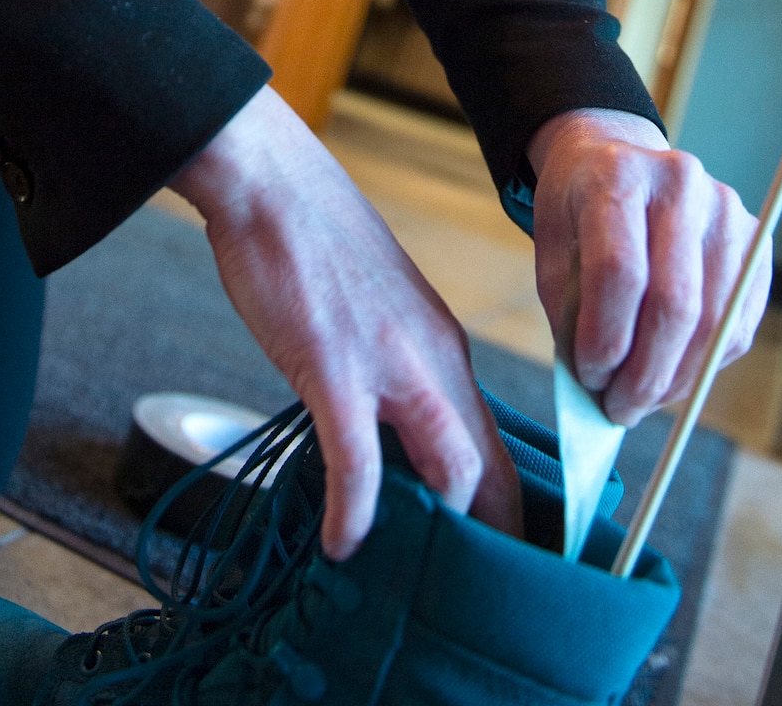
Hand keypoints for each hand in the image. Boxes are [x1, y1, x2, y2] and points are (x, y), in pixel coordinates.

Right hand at [173, 86, 520, 558]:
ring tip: (416, 580)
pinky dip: (354, 510)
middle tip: (475, 598)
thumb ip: (394, 369)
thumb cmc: (316, 245)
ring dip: (441, 530)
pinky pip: (357, 460)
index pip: (499, 447)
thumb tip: (388, 432)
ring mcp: (389, 365)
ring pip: (453, 465)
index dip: (508, 513)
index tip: (501, 562)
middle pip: (492, 469)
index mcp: (445, 349)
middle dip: (494, 541)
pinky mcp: (334, 367)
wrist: (273, 184)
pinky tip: (341, 542)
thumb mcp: (379, 311)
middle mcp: (434, 360)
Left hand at [528, 109, 769, 427]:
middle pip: (675, 304)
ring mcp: (726, 211)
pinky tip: (673, 373)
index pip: (620, 271)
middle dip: (645, 375)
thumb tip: (597, 390)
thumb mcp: (552, 248)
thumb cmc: (578, 211)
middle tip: (619, 409)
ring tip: (642, 399)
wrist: (618, 160)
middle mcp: (681, 184)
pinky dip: (704, 364)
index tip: (589, 378)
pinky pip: (737, 325)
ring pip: (712, 323)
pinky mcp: (754, 241)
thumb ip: (570, 313)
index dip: (605, 338)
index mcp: (619, 176)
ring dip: (677, 380)